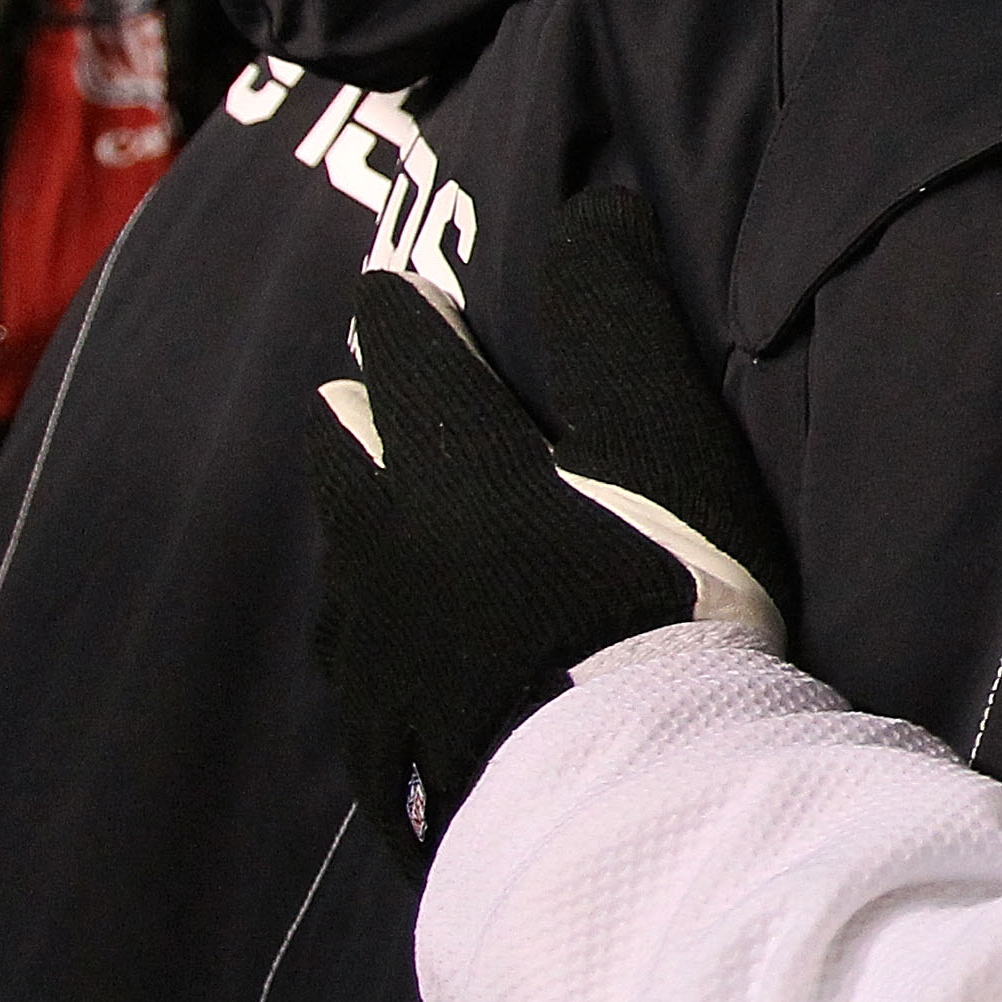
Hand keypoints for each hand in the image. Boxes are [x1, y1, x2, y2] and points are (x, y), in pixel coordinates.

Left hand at [309, 188, 795, 874]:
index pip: (410, 362)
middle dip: (351, 422)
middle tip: (349, 401)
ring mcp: (373, 657)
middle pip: (345, 464)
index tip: (389, 290)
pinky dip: (370, 647)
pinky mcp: (379, 749)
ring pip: (342, 573)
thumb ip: (618, 322)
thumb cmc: (650, 598)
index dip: (404, 318)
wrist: (610, 798)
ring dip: (353, 537)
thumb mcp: (659, 441)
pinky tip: (384, 664)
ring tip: (366, 531)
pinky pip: (359, 677)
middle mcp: (385, 550)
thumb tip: (592, 203)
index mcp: (449, 464)